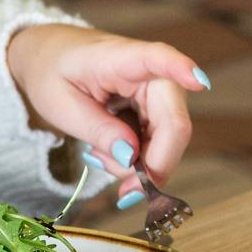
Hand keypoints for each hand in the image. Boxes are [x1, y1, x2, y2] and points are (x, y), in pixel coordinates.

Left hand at [5, 24, 203, 208]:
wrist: (52, 56)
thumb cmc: (53, 71)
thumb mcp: (60, 104)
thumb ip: (96, 129)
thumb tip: (131, 156)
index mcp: (121, 58)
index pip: (158, 58)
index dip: (181, 69)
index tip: (199, 82)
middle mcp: (151, 74)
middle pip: (174, 123)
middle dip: (154, 165)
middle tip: (126, 194)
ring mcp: (157, 92)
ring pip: (170, 140)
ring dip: (142, 166)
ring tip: (100, 159)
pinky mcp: (157, 108)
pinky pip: (160, 143)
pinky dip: (139, 160)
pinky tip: (111, 155)